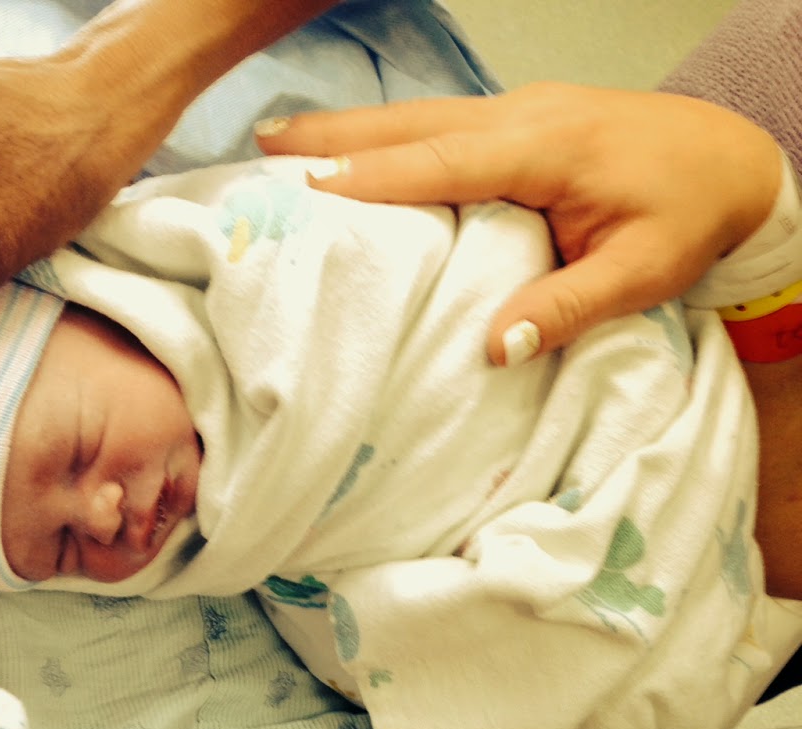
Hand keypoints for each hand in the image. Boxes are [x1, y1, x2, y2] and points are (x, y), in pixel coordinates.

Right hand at [259, 83, 781, 361]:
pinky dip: (387, 134)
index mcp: (547, 150)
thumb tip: (490, 348)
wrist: (737, 159)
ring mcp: (521, 110)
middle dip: (335, 135)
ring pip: (420, 116)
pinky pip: (439, 123)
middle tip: (262, 150)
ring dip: (350, 128)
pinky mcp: (522, 118)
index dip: (374, 177)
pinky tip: (354, 147)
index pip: (444, 163)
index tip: (309, 189)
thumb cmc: (689, 218)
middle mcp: (524, 116)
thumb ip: (565, 308)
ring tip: (280, 141)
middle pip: (413, 124)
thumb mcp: (641, 275)